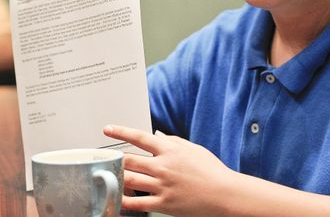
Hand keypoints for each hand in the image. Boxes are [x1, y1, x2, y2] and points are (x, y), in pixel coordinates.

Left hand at [103, 125, 233, 216]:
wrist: (223, 193)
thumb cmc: (211, 169)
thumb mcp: (193, 148)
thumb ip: (173, 141)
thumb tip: (157, 136)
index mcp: (169, 149)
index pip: (139, 137)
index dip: (121, 132)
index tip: (107, 129)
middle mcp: (163, 165)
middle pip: (129, 159)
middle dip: (113, 158)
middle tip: (102, 158)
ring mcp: (162, 185)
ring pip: (130, 179)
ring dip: (116, 177)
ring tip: (107, 176)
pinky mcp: (163, 203)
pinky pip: (138, 203)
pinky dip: (124, 201)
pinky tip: (115, 199)